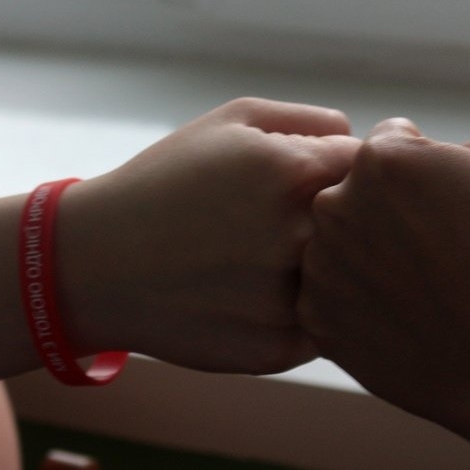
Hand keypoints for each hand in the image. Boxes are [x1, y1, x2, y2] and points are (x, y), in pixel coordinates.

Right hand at [60, 97, 358, 373]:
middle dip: (345, 224)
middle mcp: (300, 239)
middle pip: (370, 230)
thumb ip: (309, 120)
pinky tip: (258, 297)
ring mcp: (290, 301)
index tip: (320, 183)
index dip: (351, 175)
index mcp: (295, 174)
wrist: (96, 264)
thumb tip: (365, 139)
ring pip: (349, 285)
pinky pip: (322, 329)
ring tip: (270, 263)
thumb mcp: (230, 122)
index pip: (373, 170)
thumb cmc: (166, 184)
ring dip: (330, 273)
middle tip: (294, 226)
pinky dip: (304, 314)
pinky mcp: (277, 349)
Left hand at [298, 118, 469, 457]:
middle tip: (434, 250)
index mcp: (378, 159)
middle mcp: (333, 206)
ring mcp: (319, 267)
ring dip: (369, 258)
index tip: (449, 205)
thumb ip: (457, 141)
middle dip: (388, 213)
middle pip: (356, 196)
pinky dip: (359, 305)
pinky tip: (401, 317)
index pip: (390, 146)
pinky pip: (332, 298)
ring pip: (340, 248)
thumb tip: (429, 154)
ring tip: (420, 289)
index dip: (425, 172)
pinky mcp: (316, 319)